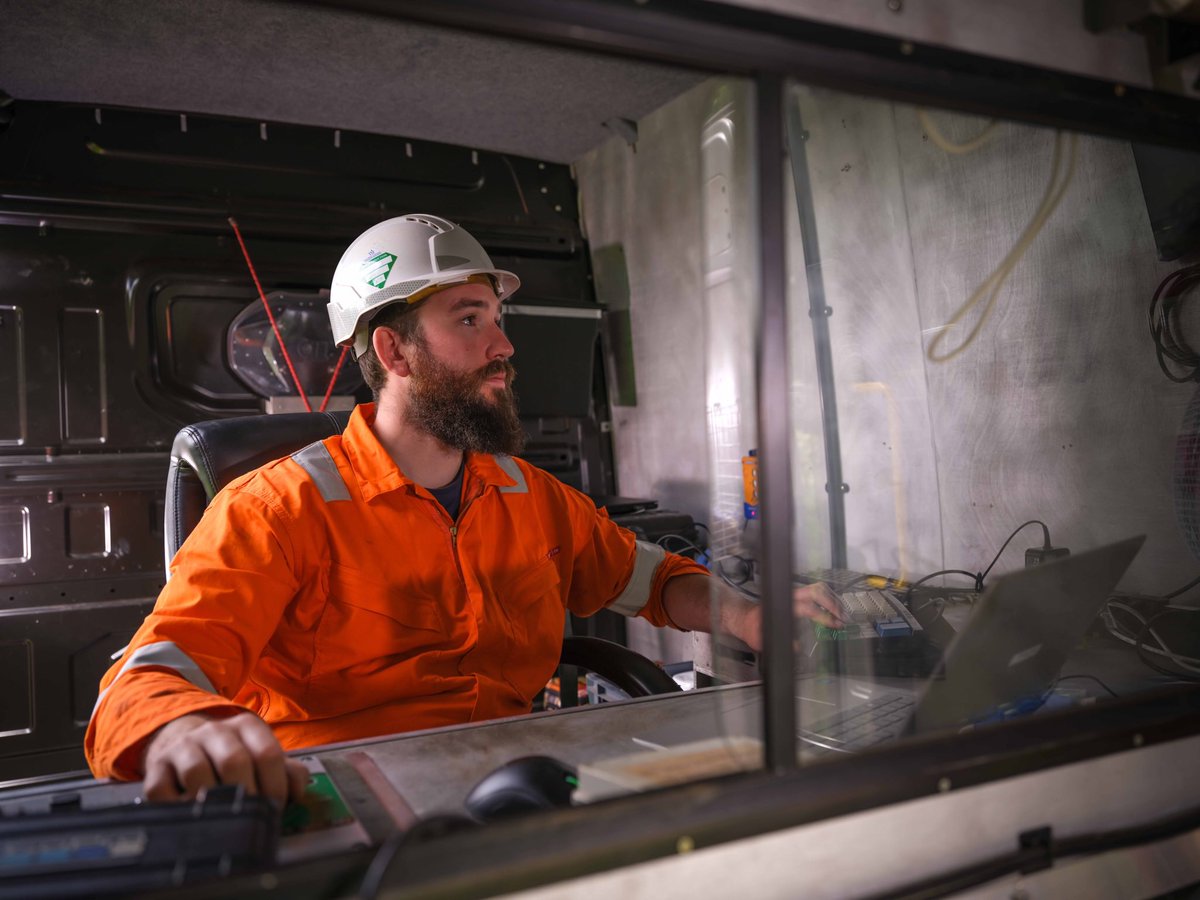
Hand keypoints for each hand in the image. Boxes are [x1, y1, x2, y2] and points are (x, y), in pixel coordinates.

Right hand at [141, 712, 309, 804]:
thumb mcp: (260, 753)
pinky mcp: (156, 766)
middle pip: (233, 760)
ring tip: (221, 817)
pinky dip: (175, 806)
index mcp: (246, 726)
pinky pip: (161, 789)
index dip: (276, 785)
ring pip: (197, 772)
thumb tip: (298, 794)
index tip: (276, 808)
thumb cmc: (230, 753)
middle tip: (250, 818)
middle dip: (246, 794)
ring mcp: (183, 747)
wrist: (181, 736)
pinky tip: (190, 815)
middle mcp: (214, 731)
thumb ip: (287, 770)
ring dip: (212, 800)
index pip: (267, 753)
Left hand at [732, 582, 847, 651]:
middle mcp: (789, 597)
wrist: (745, 619)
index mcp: (782, 606)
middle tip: (843, 618)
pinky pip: (814, 592)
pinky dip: (827, 599)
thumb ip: (780, 643)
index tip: (835, 624)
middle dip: (832, 604)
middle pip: (816, 591)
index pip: (808, 608)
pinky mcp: (795, 596)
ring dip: (832, 600)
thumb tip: (798, 647)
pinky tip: (834, 610)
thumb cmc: (754, 629)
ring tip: (842, 614)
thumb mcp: (763, 640)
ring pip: (817, 589)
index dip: (823, 616)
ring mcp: (792, 594)